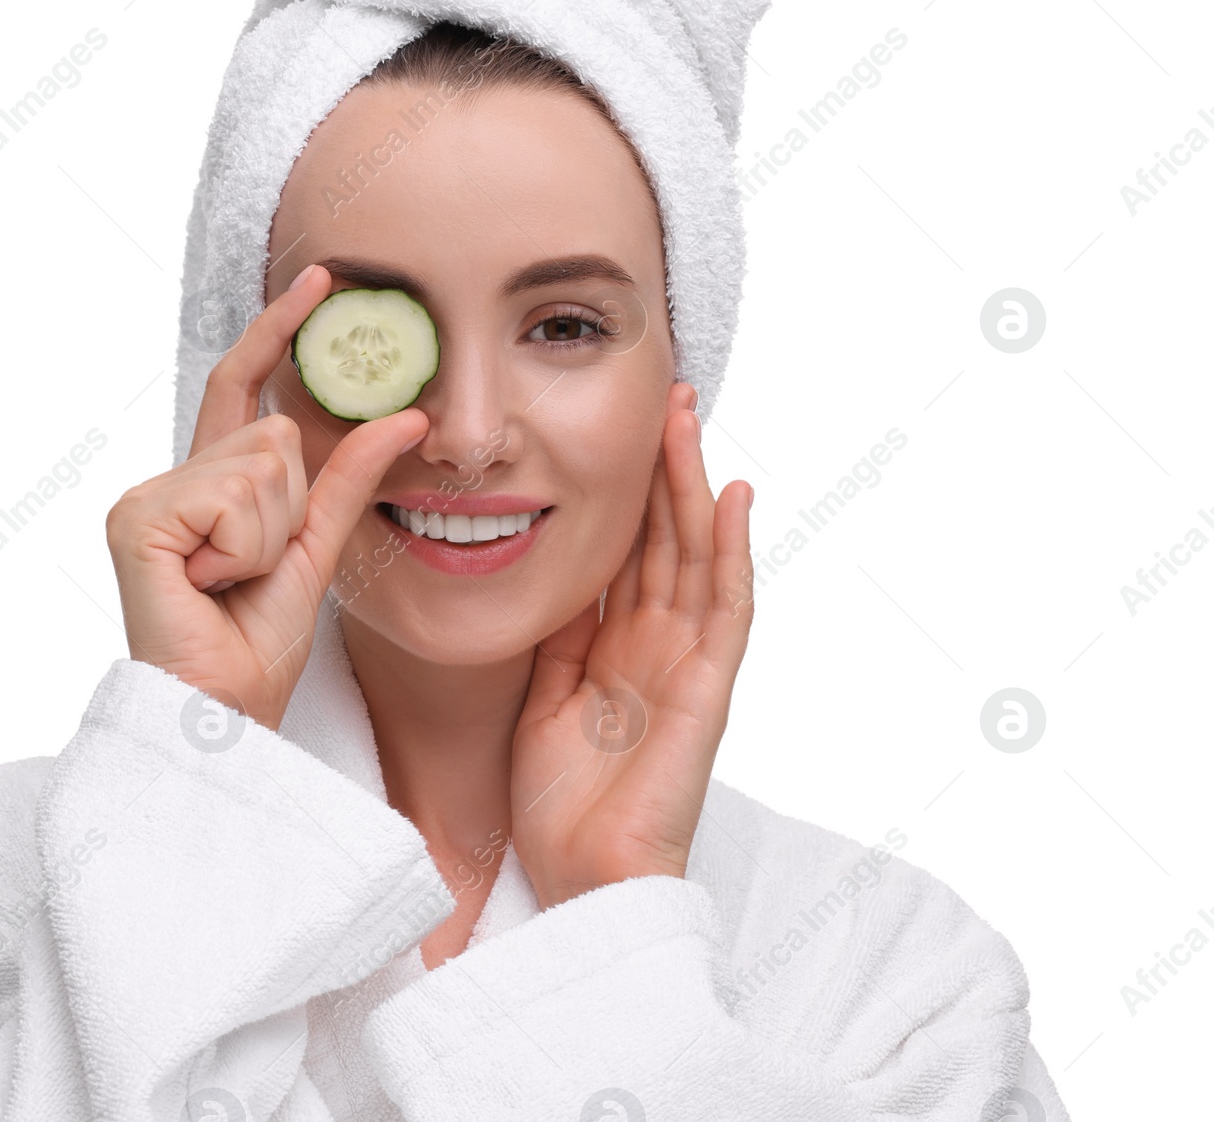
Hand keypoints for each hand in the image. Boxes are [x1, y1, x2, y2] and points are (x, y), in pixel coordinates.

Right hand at [105, 265, 428, 729]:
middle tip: (253, 571)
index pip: (244, 387)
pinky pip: (235, 497)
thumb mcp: (319, 546)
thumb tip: (407, 416)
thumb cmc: (260, 642)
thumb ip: (351, 477)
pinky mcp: (138, 518)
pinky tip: (209, 584)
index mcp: (209, 484)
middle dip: (291, 506)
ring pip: (261, 463)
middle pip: (274, 432)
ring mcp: (147, 496)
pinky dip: (244, 548)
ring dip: (269, 535)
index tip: (322, 277)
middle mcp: (171, 479)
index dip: (278, 332)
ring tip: (229, 584)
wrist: (223, 712)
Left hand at [510, 381, 754, 909]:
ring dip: (695, 487)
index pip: (626, 554)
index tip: (616, 436)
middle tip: (664, 401)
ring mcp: (688, 662)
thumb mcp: (543, 699)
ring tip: (690, 421)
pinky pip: (727, 607)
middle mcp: (658, 645)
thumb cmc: (562, 804)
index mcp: (617, 648)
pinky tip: (733, 498)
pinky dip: (732, 551)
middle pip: (665, 540)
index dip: (624, 494)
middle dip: (663, 471)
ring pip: (697, 555)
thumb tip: (555, 577)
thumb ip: (559, 639)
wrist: (584, 877)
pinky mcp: (709, 687)